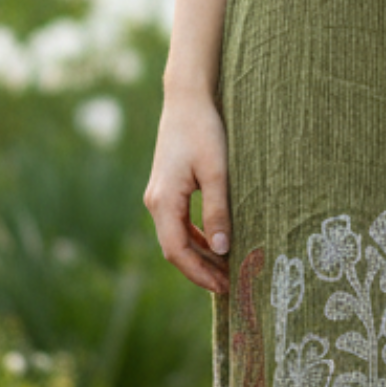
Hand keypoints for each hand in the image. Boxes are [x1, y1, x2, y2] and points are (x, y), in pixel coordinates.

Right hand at [144, 89, 231, 293]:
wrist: (187, 100)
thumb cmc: (204, 131)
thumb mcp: (217, 172)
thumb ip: (218, 211)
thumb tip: (223, 250)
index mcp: (164, 201)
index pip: (176, 251)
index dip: (199, 273)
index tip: (224, 286)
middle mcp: (155, 202)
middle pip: (175, 249)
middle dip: (201, 269)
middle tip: (230, 284)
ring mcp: (159, 196)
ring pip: (177, 237)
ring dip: (200, 255)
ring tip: (226, 269)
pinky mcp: (167, 189)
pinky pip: (179, 223)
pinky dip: (197, 238)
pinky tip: (217, 243)